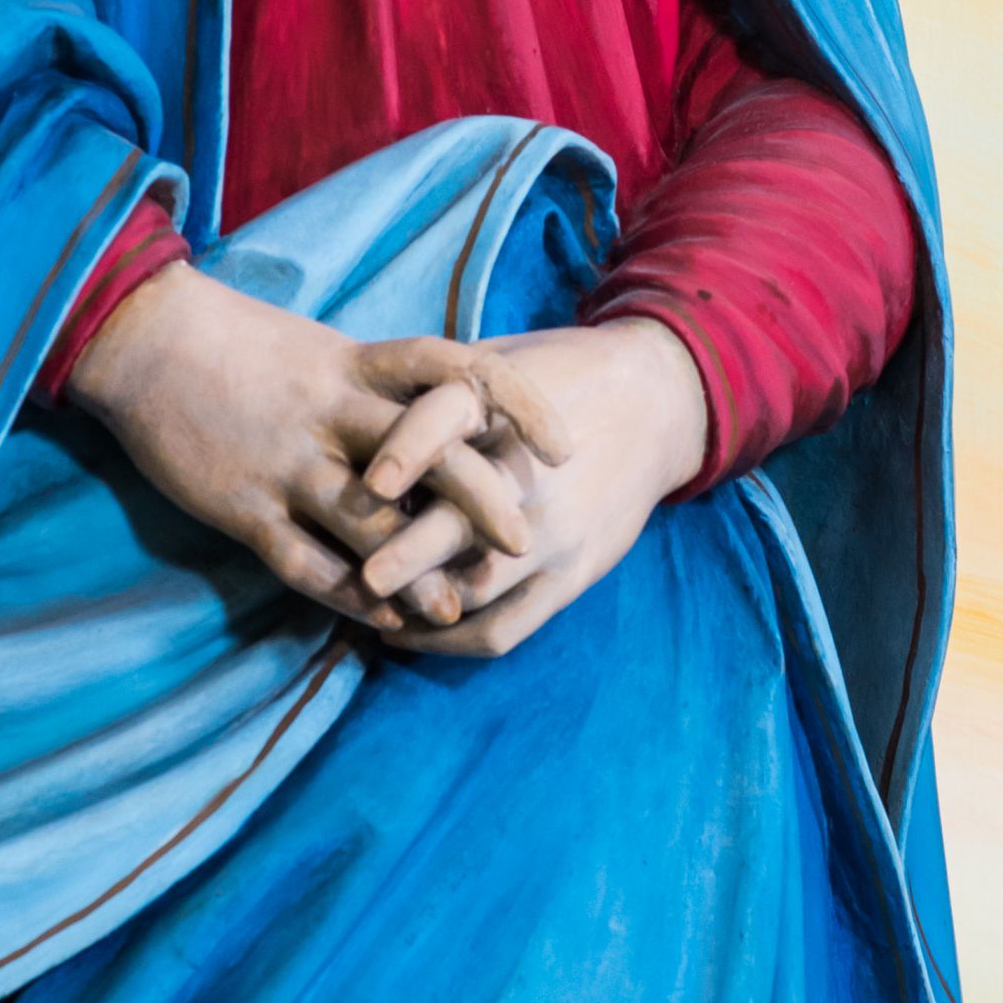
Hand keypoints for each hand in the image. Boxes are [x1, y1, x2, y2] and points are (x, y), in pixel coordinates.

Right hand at [62, 260, 526, 619]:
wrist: (140, 339)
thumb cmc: (232, 344)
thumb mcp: (317, 352)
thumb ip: (373, 388)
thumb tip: (439, 422)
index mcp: (355, 364)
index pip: (458, 369)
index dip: (518, 402)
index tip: (562, 443)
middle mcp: (332, 411)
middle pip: (430, 454)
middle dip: (482, 502)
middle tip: (527, 542)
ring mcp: (288, 461)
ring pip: (370, 521)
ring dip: (417, 570)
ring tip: (456, 609)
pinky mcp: (244, 505)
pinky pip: (305, 561)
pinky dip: (347, 595)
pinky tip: (381, 620)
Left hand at [338, 315, 710, 658]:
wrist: (657, 405)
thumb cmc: (557, 374)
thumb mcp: (499, 361)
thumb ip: (430, 387)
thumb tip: (344, 412)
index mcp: (501, 408)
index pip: (449, 422)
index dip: (409, 449)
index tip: (373, 483)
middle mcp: (528, 474)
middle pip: (460, 523)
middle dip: (406, 556)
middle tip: (361, 579)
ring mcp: (553, 531)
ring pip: (474, 589)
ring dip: (416, 607)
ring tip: (363, 609)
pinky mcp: (573, 573)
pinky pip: (505, 627)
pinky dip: (451, 641)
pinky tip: (407, 634)